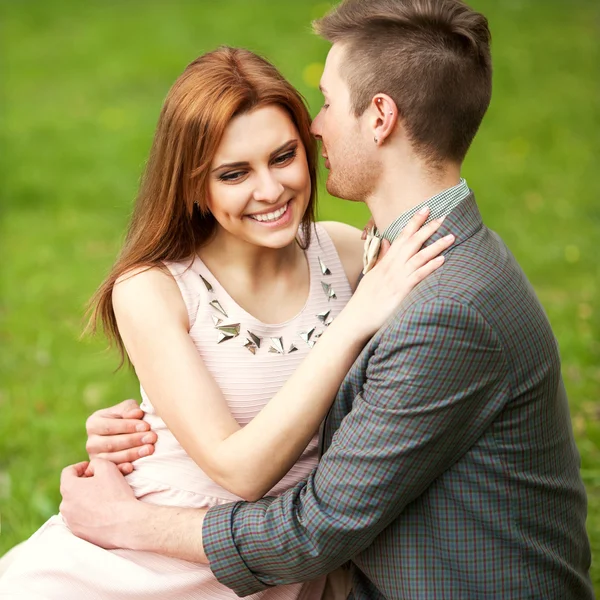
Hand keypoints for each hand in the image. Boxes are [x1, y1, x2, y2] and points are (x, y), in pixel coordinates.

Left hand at [60, 459, 144, 549]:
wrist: (124, 524)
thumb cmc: (115, 494)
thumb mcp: (107, 467)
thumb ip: (95, 463)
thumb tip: (90, 469)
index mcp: (69, 488)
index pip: (68, 472)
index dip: (80, 466)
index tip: (90, 467)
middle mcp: (65, 506)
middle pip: (72, 489)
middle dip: (85, 483)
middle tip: (101, 481)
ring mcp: (71, 521)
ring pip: (77, 504)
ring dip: (87, 498)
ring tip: (105, 496)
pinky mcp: (79, 533)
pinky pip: (81, 519)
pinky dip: (90, 513)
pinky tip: (105, 511)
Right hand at [85, 399, 156, 474]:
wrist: (126, 434)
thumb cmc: (127, 417)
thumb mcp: (126, 409)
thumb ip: (129, 409)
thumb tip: (136, 414)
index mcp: (93, 424)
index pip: (110, 426)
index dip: (128, 426)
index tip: (146, 426)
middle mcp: (91, 442)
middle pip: (111, 443)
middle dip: (134, 440)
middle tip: (152, 437)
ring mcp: (96, 458)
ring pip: (113, 458)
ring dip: (133, 454)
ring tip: (150, 449)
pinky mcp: (104, 469)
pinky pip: (112, 470)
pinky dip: (121, 469)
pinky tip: (132, 467)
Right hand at [344, 207, 453, 337]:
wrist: (358, 316)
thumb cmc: (366, 298)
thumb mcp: (372, 273)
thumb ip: (381, 256)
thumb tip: (386, 240)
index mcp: (386, 261)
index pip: (402, 236)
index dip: (414, 222)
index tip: (425, 209)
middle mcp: (392, 266)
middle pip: (412, 242)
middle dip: (428, 228)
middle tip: (444, 216)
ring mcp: (397, 278)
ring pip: (418, 257)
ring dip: (435, 245)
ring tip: (451, 237)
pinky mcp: (402, 291)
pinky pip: (418, 276)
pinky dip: (430, 267)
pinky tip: (442, 260)